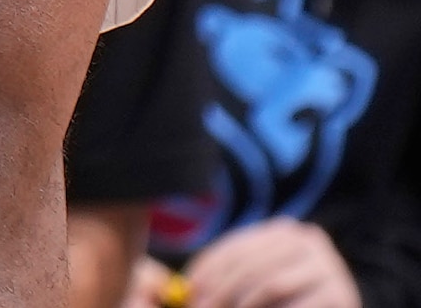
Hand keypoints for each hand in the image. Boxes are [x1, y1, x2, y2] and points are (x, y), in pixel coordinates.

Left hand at [189, 222, 359, 307]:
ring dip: (242, 303)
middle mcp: (309, 241)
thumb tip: (191, 290)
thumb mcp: (261, 282)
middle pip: (251, 265)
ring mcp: (329, 266)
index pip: (236, 248)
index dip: (208, 271)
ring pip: (271, 284)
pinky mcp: (340, 294)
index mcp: (285, 231)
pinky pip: (296, 305)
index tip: (189, 291)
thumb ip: (233, 278)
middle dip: (221, 290)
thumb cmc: (291, 300)